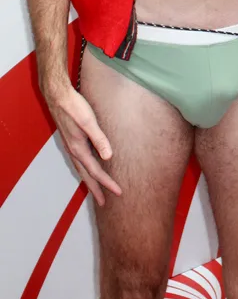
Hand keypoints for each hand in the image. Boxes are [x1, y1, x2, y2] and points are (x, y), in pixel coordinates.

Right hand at [46, 83, 121, 205]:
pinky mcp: (72, 140)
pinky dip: (85, 169)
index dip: (108, 183)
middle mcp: (74, 150)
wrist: (57, 95)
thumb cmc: (74, 107)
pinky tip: (90, 166)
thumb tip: (108, 157)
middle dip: (96, 189)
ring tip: (97, 189)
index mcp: (78, 149)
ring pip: (81, 169)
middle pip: (86, 175)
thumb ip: (99, 139)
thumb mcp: (89, 122)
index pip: (96, 172)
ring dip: (90, 180)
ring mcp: (71, 146)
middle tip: (104, 203)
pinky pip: (79, 160)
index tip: (119, 192)